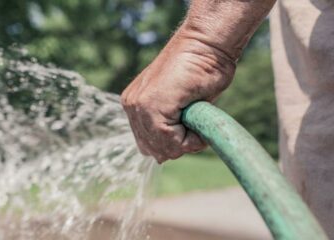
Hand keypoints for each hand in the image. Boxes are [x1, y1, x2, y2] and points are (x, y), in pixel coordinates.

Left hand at [121, 23, 235, 162]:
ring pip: (162, 148)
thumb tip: (161, 157)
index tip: (191, 125)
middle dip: (178, 145)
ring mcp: (138, 105)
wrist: (206, 44)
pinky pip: (171, 141)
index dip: (174, 144)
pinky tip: (198, 117)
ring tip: (197, 118)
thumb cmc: (200, 70)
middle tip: (195, 124)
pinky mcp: (151, 105)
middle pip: (153, 150)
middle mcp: (132, 106)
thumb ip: (168, 126)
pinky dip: (191, 139)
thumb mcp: (181, 106)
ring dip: (185, 142)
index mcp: (135, 105)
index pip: (149, 144)